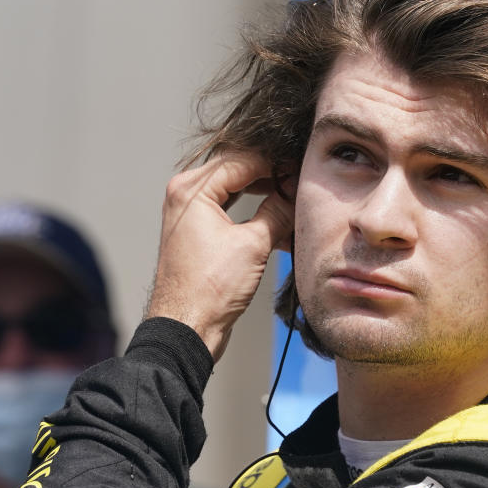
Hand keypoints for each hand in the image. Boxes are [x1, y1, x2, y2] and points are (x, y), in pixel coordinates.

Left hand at [145, 152, 294, 360]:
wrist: (186, 328)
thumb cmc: (207, 290)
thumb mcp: (253, 244)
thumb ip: (278, 210)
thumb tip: (296, 192)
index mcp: (191, 190)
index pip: (242, 159)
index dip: (276, 162)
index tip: (301, 168)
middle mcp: (185, 196)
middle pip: (238, 171)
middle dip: (272, 178)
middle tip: (300, 184)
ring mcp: (190, 215)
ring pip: (236, 192)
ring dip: (266, 198)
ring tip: (293, 206)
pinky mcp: (198, 234)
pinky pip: (231, 212)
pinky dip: (254, 217)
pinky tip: (281, 230)